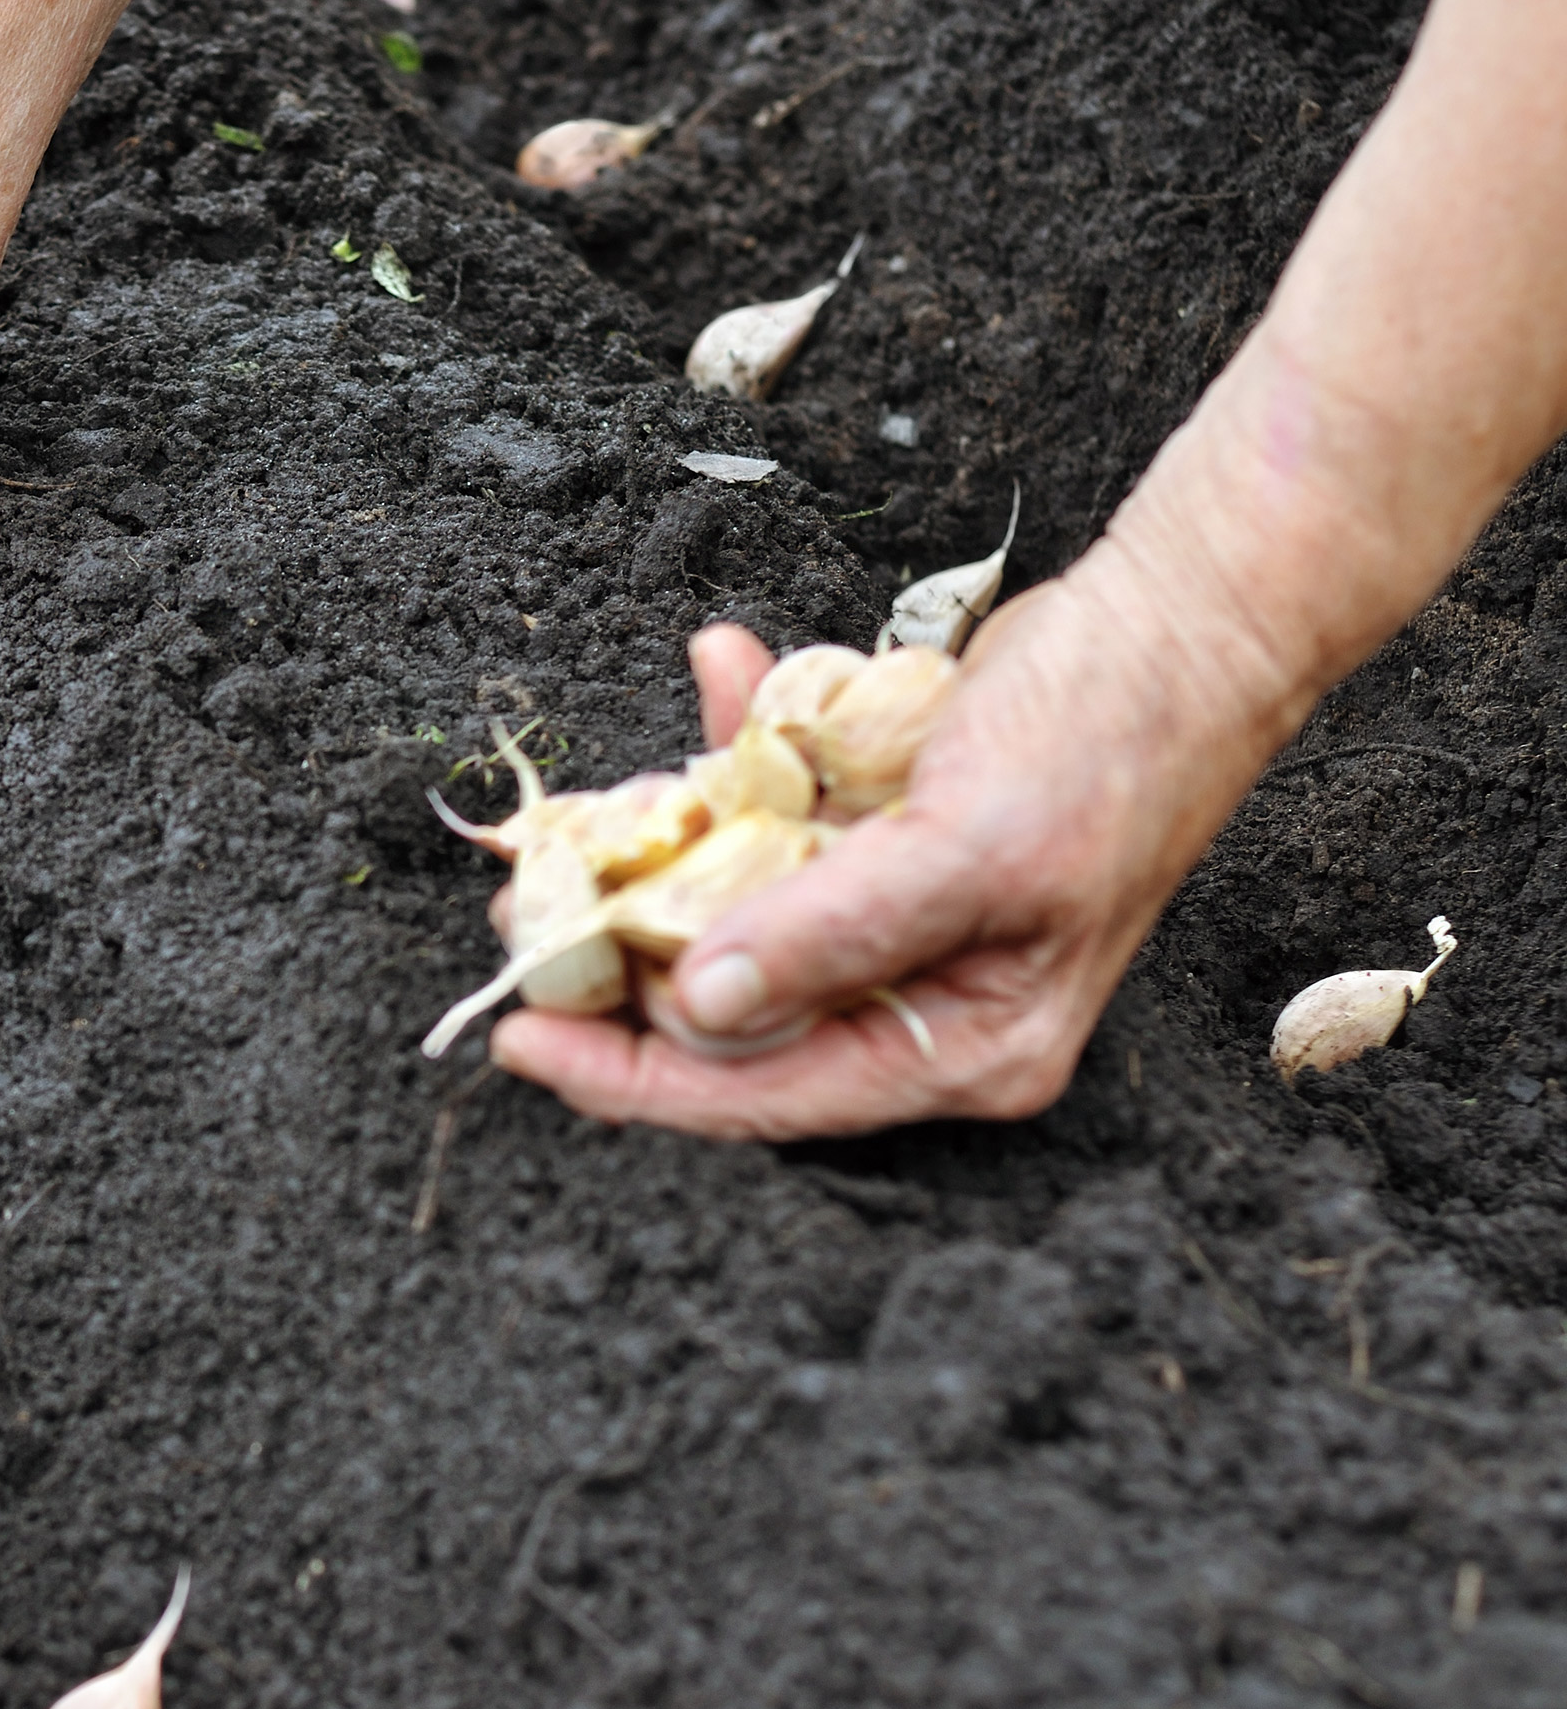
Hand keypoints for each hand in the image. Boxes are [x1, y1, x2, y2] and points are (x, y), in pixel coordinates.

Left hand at [485, 531, 1300, 1139]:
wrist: (1188, 613)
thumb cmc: (1111, 742)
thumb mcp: (968, 850)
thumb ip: (832, 934)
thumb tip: (700, 1006)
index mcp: (962, 1047)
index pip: (764, 1095)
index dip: (631, 1077)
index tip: (520, 1037)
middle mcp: (921, 999)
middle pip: (729, 1015)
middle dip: (617, 961)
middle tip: (522, 911)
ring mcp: (895, 918)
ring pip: (732, 915)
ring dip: (653, 856)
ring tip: (568, 824)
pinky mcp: (877, 837)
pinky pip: (772, 818)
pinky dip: (731, 753)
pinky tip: (716, 664)